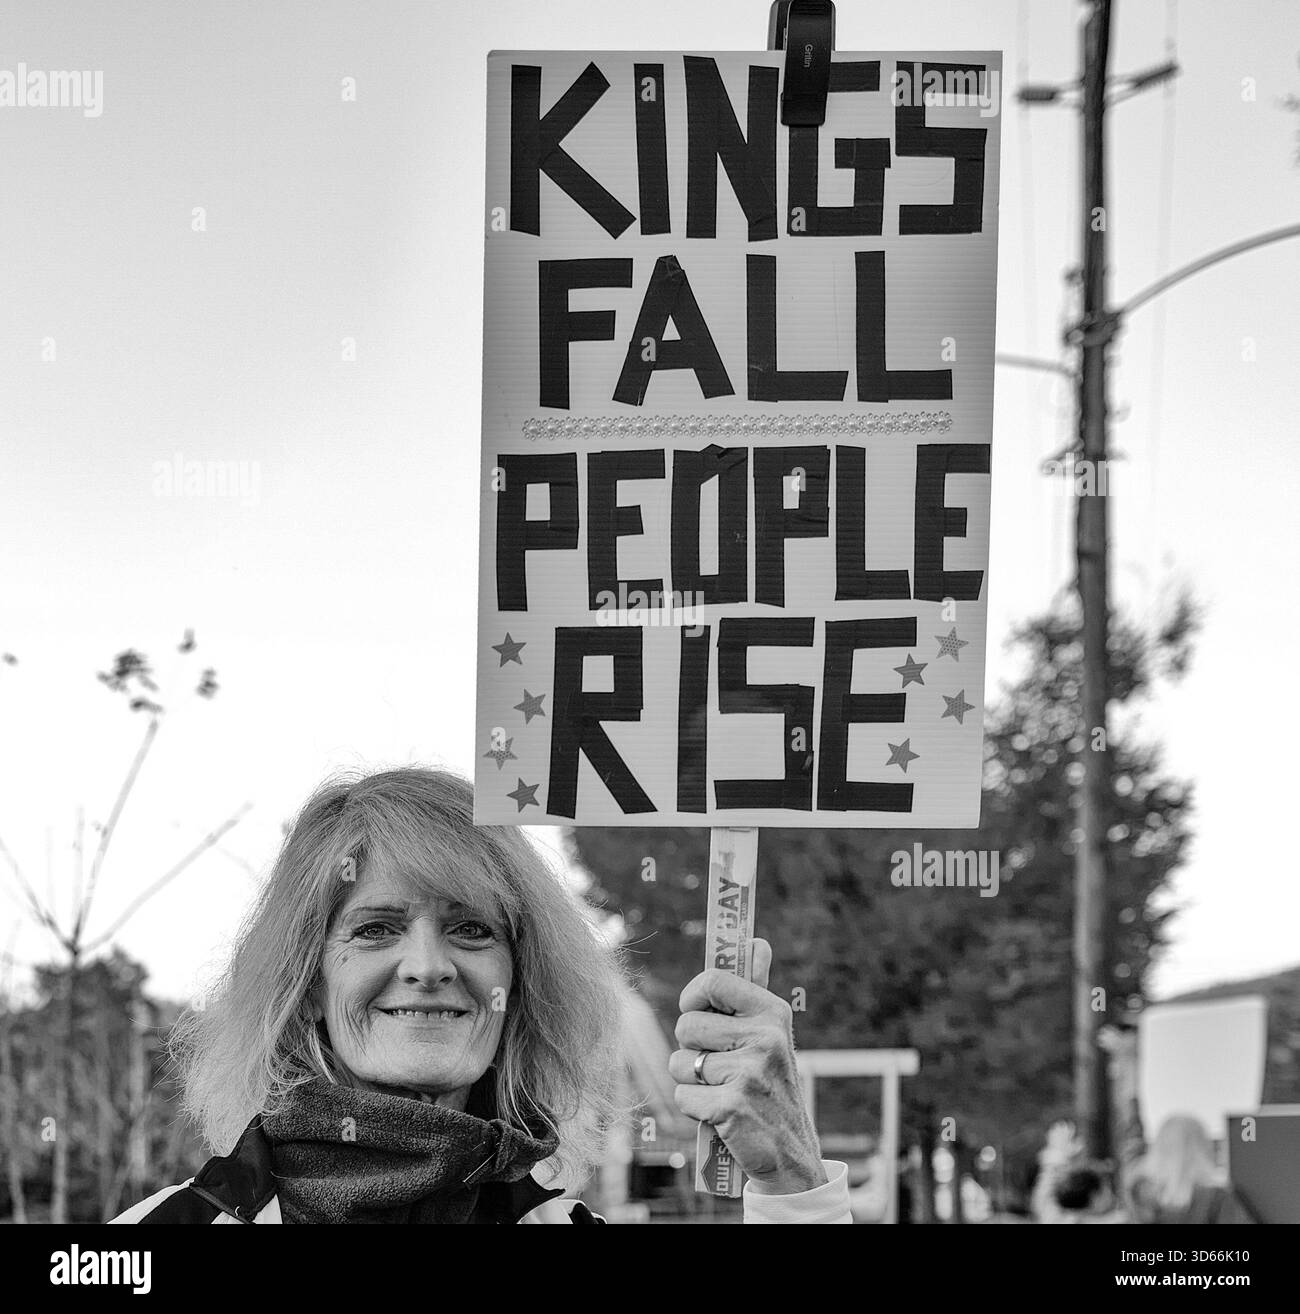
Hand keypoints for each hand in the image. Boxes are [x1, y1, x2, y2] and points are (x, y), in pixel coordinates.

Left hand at [670, 938, 825, 1195]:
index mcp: (772, 1012)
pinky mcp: (731, 1107)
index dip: (694, 997)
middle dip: (692, 1049)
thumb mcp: (772, 1034)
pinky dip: (694, 1109)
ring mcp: (749, 1073)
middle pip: (686, 1025)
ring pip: (679, 1063)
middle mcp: (765, 1038)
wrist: (791, 1156)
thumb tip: (756, 940)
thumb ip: (757, 987)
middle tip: (721, 1068)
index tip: (697, 1011)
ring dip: (692, 1082)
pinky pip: (683, 1096)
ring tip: (723, 1092)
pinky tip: (721, 1115)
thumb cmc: (771, 1086)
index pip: (713, 980)